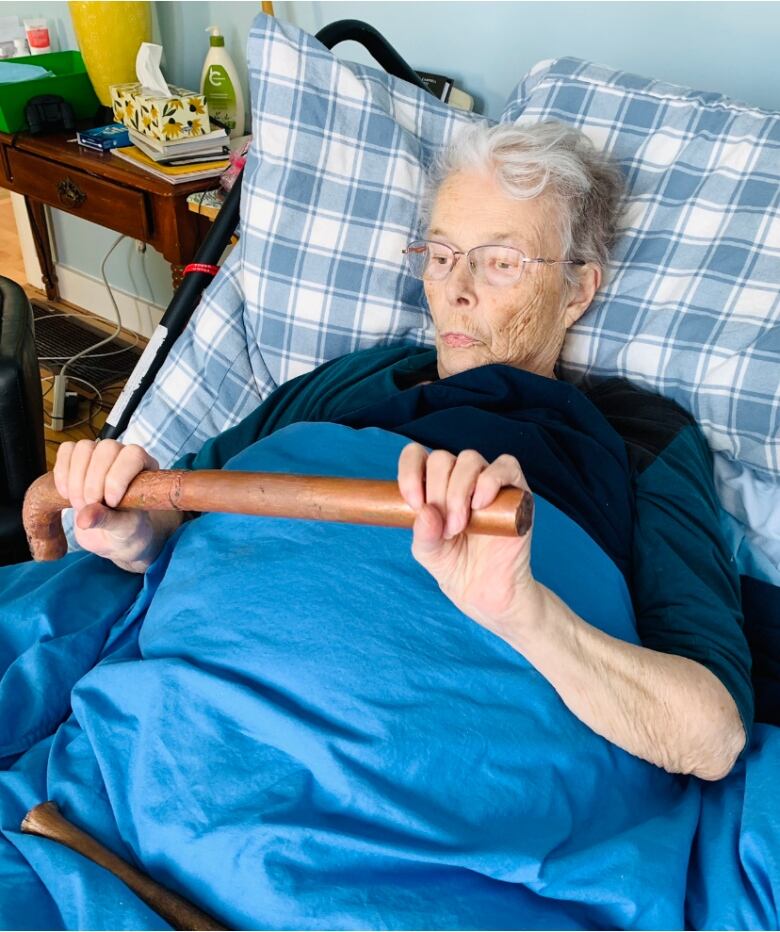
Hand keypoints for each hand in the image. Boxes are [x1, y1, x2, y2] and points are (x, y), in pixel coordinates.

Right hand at [53, 439, 178, 572]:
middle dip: (93, 482)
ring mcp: (100, 453)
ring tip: (79, 505)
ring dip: (76, 479)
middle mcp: (123, 455)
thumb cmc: (125, 529)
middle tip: (90, 507)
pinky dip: (62, 473)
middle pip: (106, 449)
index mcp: (145, 468)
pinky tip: (66, 494)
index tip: (111, 503)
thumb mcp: (123, 529)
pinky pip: (66, 450)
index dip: (118, 477)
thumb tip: (83, 518)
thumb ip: (108, 521)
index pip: (133, 455)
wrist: (109, 533)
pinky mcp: (77, 458)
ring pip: (84, 448)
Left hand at [397, 444, 537, 639]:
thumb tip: (426, 511)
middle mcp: (460, 478)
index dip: (410, 472)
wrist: (488, 591)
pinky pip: (505, 466)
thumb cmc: (456, 566)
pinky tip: (480, 505)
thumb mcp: (428, 552)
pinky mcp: (516, 490)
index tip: (413, 504)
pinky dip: (489, 481)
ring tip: (459, 526)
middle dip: (437, 492)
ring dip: (458, 491)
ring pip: (469, 459)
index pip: (416, 456)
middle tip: (444, 529)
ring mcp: (488, 481)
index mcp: (433, 485)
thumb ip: (423, 532)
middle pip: (441, 458)